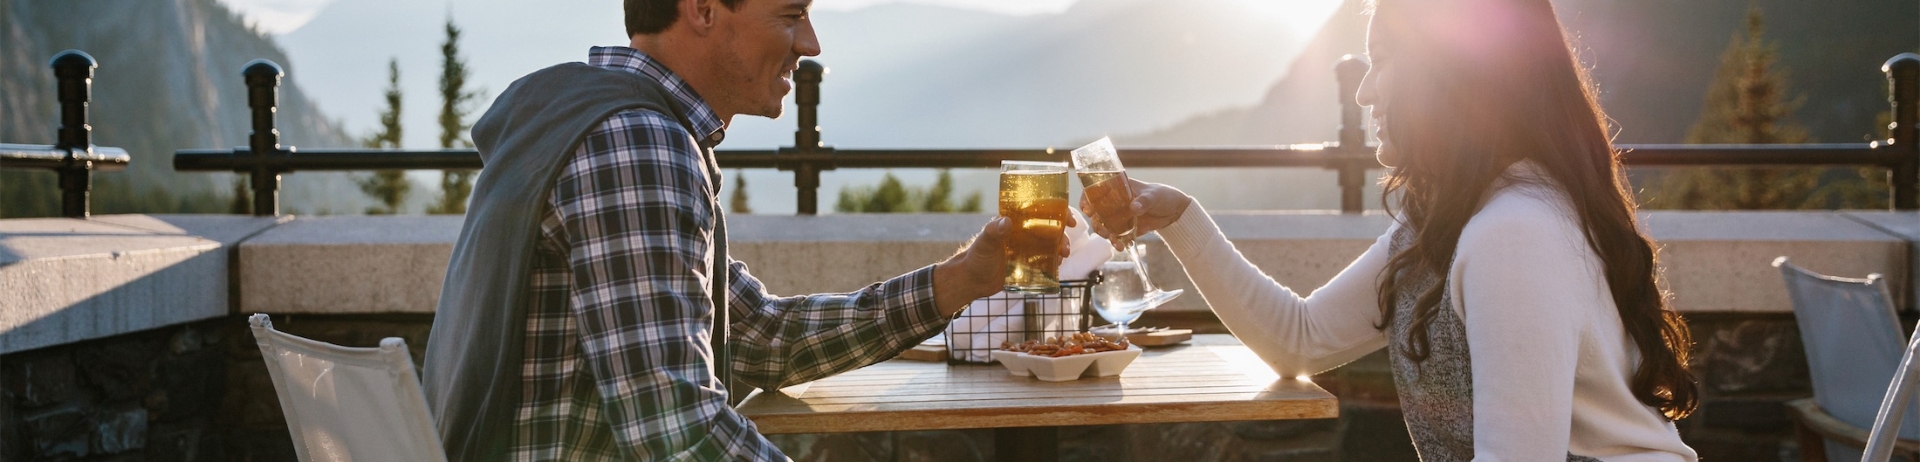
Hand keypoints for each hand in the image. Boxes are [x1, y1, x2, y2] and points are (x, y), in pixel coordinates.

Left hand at [932, 215, 1075, 315]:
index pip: (1040, 210)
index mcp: (1015, 222)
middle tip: (1065, 248)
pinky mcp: (1027, 263)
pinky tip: (1057, 266)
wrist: (971, 281)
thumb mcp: (985, 243)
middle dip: (1063, 236)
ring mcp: (1026, 248)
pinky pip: (1045, 260)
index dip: (1058, 212)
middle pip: (1050, 228)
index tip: (1070, 220)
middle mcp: (1023, 233)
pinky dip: (1054, 262)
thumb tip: (1007, 221)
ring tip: (1062, 257)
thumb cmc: (975, 257)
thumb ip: (993, 232)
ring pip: (1050, 244)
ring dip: (1060, 248)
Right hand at [1080, 178, 1191, 248]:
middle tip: (1104, 231)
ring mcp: (1118, 216)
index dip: (1087, 199)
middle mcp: (1114, 203)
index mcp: (1117, 189)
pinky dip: (1117, 243)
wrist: (1174, 211)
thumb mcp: (1154, 195)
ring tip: (1115, 242)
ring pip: (1104, 226)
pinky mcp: (1126, 229)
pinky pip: (1116, 236)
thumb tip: (1133, 207)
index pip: (1095, 191)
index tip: (1087, 209)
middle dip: (1096, 224)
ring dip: (1106, 235)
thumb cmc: (1162, 195)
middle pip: (1095, 213)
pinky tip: (1123, 246)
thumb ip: (1144, 201)